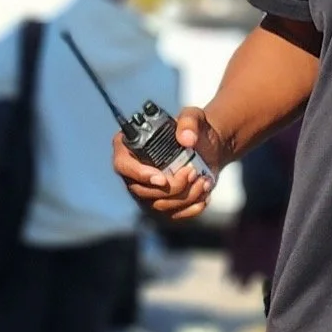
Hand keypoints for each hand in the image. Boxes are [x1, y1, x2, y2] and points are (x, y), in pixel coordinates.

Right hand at [112, 109, 226, 222]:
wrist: (209, 148)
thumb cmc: (194, 130)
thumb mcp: (194, 117)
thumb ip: (189, 121)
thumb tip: (186, 139)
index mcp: (130, 147)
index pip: (122, 165)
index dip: (139, 174)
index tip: (162, 178)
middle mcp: (134, 172)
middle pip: (142, 190)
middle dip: (171, 186)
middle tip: (192, 172)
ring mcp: (147, 191)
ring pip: (159, 205)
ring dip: (184, 196)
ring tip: (202, 180)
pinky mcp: (163, 203)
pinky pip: (172, 214)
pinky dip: (191, 208)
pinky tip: (204, 195)